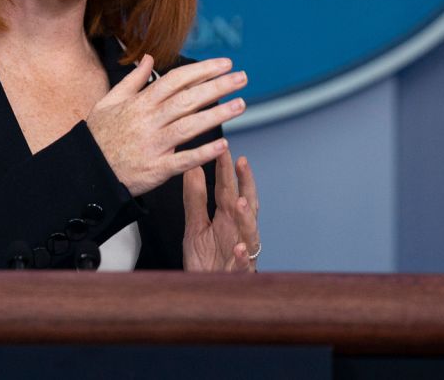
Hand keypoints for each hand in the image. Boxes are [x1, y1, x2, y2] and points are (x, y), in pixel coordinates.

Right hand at [85, 55, 245, 195]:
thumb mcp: (109, 101)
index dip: (202, 70)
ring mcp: (153, 145)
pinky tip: (223, 145)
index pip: (176, 80)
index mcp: (140, 103)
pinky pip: (183, 160)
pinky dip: (203, 153)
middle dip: (217, 86)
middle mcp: (149, 121)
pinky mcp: (156, 169)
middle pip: (188, 99)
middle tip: (241, 77)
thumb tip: (148, 58)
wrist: (87, 170)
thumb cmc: (99, 135)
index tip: (224, 64)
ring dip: (217, 115)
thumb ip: (133, 80)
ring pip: (189, 126)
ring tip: (240, 105)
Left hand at [182, 150, 260, 271]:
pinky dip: (243, 256)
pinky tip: (239, 249)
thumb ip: (195, 200)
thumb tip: (194, 169)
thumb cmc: (206, 261)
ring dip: (246, 217)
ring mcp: (241, 251)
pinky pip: (244, 264)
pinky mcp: (239, 273)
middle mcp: (238, 231)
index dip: (226, 170)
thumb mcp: (195, 227)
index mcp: (227, 218)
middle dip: (245, 183)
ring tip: (241, 201)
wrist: (205, 294)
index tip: (223, 149)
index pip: (227, 189)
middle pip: (245, 203)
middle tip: (241, 163)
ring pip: (249, 232)